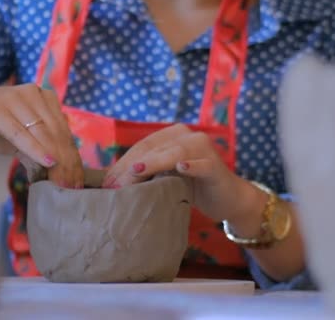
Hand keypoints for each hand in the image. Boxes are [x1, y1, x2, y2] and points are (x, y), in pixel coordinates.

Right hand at [0, 84, 82, 187]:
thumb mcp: (19, 140)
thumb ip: (38, 149)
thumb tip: (60, 171)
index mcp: (43, 96)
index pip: (63, 129)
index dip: (72, 154)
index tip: (78, 177)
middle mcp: (33, 92)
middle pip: (56, 131)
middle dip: (65, 159)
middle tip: (72, 184)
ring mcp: (15, 98)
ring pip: (41, 132)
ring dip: (53, 157)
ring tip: (62, 179)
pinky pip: (20, 132)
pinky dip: (34, 148)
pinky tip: (47, 161)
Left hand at [102, 124, 255, 219]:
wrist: (227, 199)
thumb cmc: (192, 187)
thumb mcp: (166, 177)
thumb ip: (146, 173)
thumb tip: (111, 181)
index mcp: (173, 135)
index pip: (142, 147)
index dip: (122, 164)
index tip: (106, 183)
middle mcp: (188, 136)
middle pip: (153, 149)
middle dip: (131, 168)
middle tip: (114, 187)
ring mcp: (203, 148)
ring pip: (173, 154)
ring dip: (152, 165)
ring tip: (134, 175)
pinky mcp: (215, 166)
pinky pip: (202, 165)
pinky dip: (191, 166)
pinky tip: (180, 168)